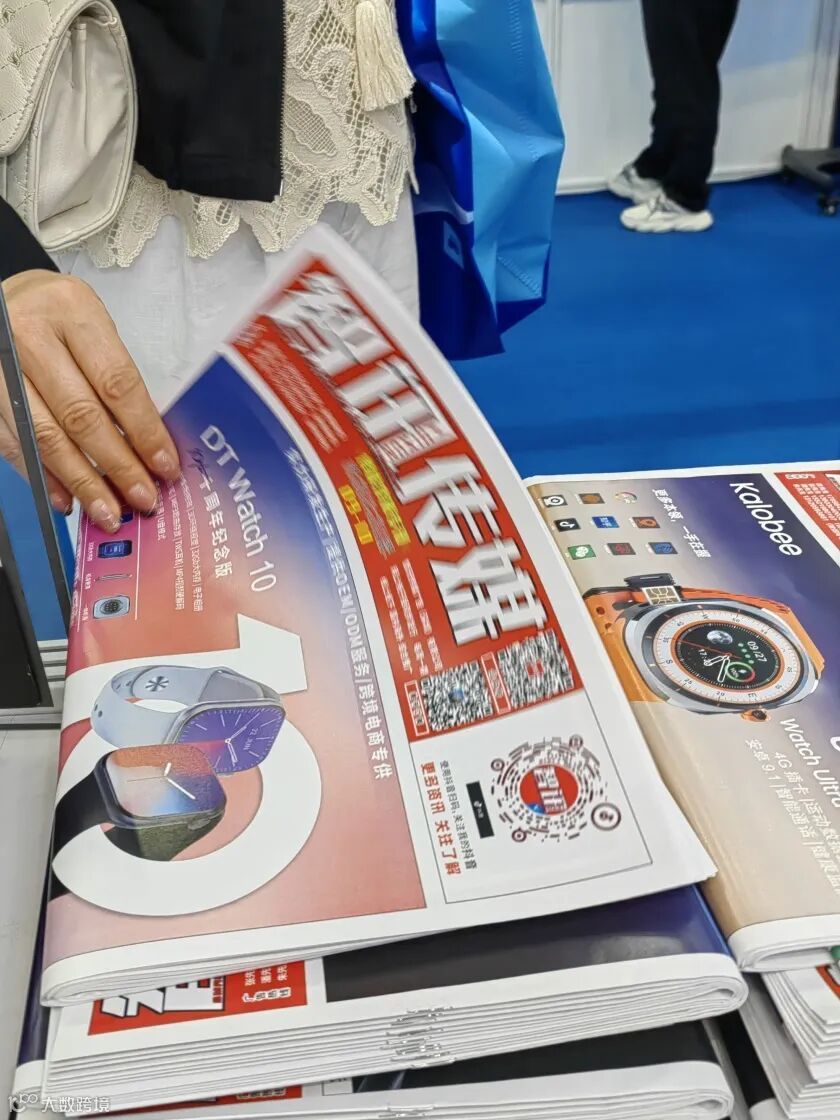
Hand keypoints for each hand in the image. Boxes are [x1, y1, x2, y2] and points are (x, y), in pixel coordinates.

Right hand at [1, 270, 179, 530]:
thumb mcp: (92, 324)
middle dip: (117, 466)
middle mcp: (28, 336)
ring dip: (81, 482)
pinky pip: (14, 444)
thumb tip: (148, 448)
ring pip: (45, 437)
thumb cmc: (59, 317)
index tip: (165, 466)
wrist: (4, 301)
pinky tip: (68, 499)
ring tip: (109, 511)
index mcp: (72, 311)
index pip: (117, 382)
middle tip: (142, 499)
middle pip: (81, 415)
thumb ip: (115, 376)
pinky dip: (44, 477)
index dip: (144, 431)